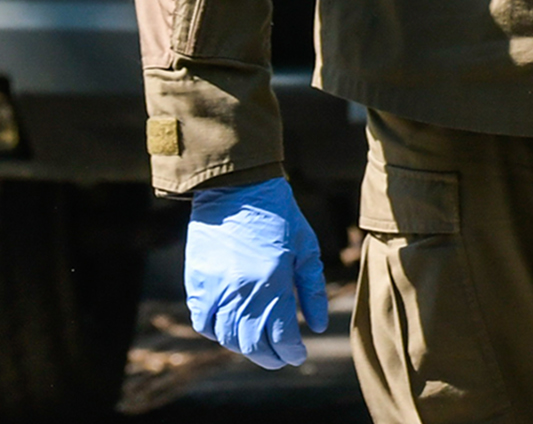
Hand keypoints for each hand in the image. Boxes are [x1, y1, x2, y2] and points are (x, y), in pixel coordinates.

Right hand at [185, 177, 329, 370]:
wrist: (237, 192)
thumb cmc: (279, 218)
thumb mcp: (307, 249)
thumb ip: (312, 290)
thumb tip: (317, 326)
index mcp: (273, 284)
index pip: (280, 336)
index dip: (290, 352)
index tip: (298, 356)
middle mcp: (242, 293)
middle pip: (252, 344)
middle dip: (269, 357)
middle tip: (280, 359)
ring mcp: (216, 291)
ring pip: (227, 338)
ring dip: (244, 348)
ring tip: (259, 346)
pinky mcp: (197, 286)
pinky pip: (203, 323)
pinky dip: (217, 334)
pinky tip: (231, 331)